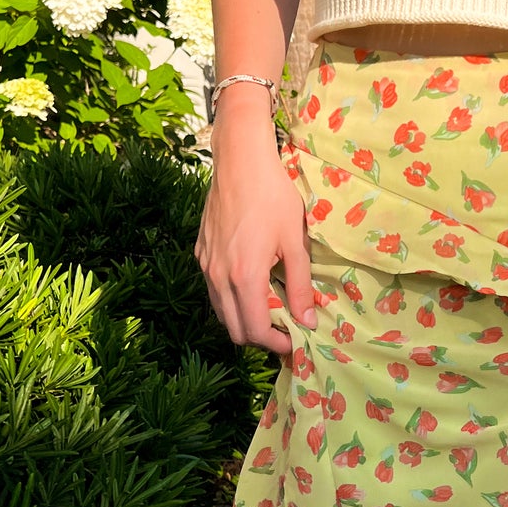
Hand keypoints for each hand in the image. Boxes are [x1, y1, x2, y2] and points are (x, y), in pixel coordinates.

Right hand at [195, 105, 316, 354]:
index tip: (294, 341)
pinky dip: (230, 298)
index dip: (276, 344)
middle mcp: (218, 277)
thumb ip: (300, 285)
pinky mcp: (200, 251)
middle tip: (283, 329)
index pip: (255, 330)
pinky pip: (212, 289)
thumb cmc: (274, 197)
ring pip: (220, 310)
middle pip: (233, 329)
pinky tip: (250, 283)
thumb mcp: (295, 242)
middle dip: (259, 337)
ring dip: (242, 318)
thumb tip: (307, 321)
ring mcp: (205, 264)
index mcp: (244, 277)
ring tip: (268, 308)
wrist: (240, 162)